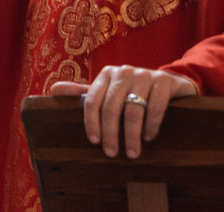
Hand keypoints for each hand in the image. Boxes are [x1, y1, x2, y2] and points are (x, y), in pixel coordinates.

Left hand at [49, 66, 197, 158]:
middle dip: (111, 133)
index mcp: (106, 74)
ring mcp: (145, 74)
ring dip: (132, 134)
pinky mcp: (165, 81)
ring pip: (134, 108)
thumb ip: (83, 93)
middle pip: (111, 107)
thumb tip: (53, 90)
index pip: (92, 100)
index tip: (94, 142)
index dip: (91, 122)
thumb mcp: (108, 92)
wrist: (170, 85)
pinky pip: (156, 105)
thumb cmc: (133, 92)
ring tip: (132, 153)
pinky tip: (149, 137)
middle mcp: (123, 71)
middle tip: (112, 153)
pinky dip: (152, 124)